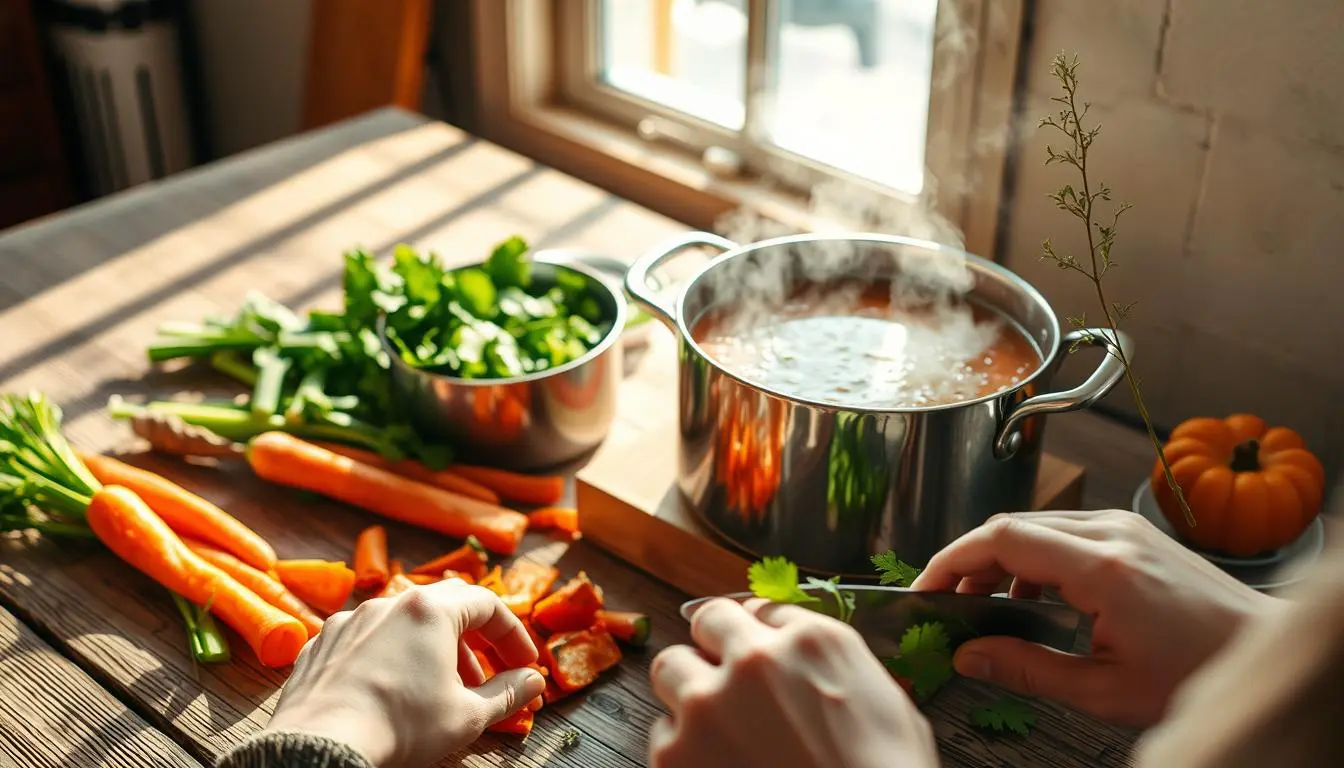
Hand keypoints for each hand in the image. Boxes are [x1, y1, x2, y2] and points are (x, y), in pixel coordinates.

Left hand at [267, 580, 545, 767]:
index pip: (488, 605)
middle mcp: (388, 604)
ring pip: (402, 622)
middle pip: (445, 605)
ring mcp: (349, 621)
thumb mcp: (467, 715)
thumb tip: (533, 682)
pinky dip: (388, 657)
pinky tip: (390, 691)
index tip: (524, 666)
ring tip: (438, 688)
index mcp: (430, 610)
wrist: (320, 747)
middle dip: (473, 639)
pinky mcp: (321, 643)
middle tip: (485, 676)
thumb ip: (508, 694)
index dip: (513, 636)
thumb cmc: (400, 727)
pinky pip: (365, 640)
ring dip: (430, 648)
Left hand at [648, 598, 938, 767]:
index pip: (763, 609)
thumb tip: (797, 650)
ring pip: (671, 668)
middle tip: (729, 681)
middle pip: (708, 621)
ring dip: (689, 691)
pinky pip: (661, 734)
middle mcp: (754, 660)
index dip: (762, 635)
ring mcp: (708, 704)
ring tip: (718, 730)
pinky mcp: (676, 753)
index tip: (762, 653)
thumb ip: (831, 663)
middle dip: (715, 647)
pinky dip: (683, 750)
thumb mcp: (886, 703)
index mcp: (813, 643)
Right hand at [912, 509, 1281, 725]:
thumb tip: (969, 658)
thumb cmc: (1198, 672)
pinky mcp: (1129, 530)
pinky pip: (1061, 530)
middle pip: (1010, 525)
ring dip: (999, 558)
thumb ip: (1027, 669)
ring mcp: (1122, 526)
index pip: (1001, 539)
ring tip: (985, 605)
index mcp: (1102, 569)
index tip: (928, 589)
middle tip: (947, 603)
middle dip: (968, 561)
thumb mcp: (1105, 689)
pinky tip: (1032, 597)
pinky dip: (1032, 556)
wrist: (1260, 648)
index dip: (952, 560)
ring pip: (1033, 525)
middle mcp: (1110, 533)